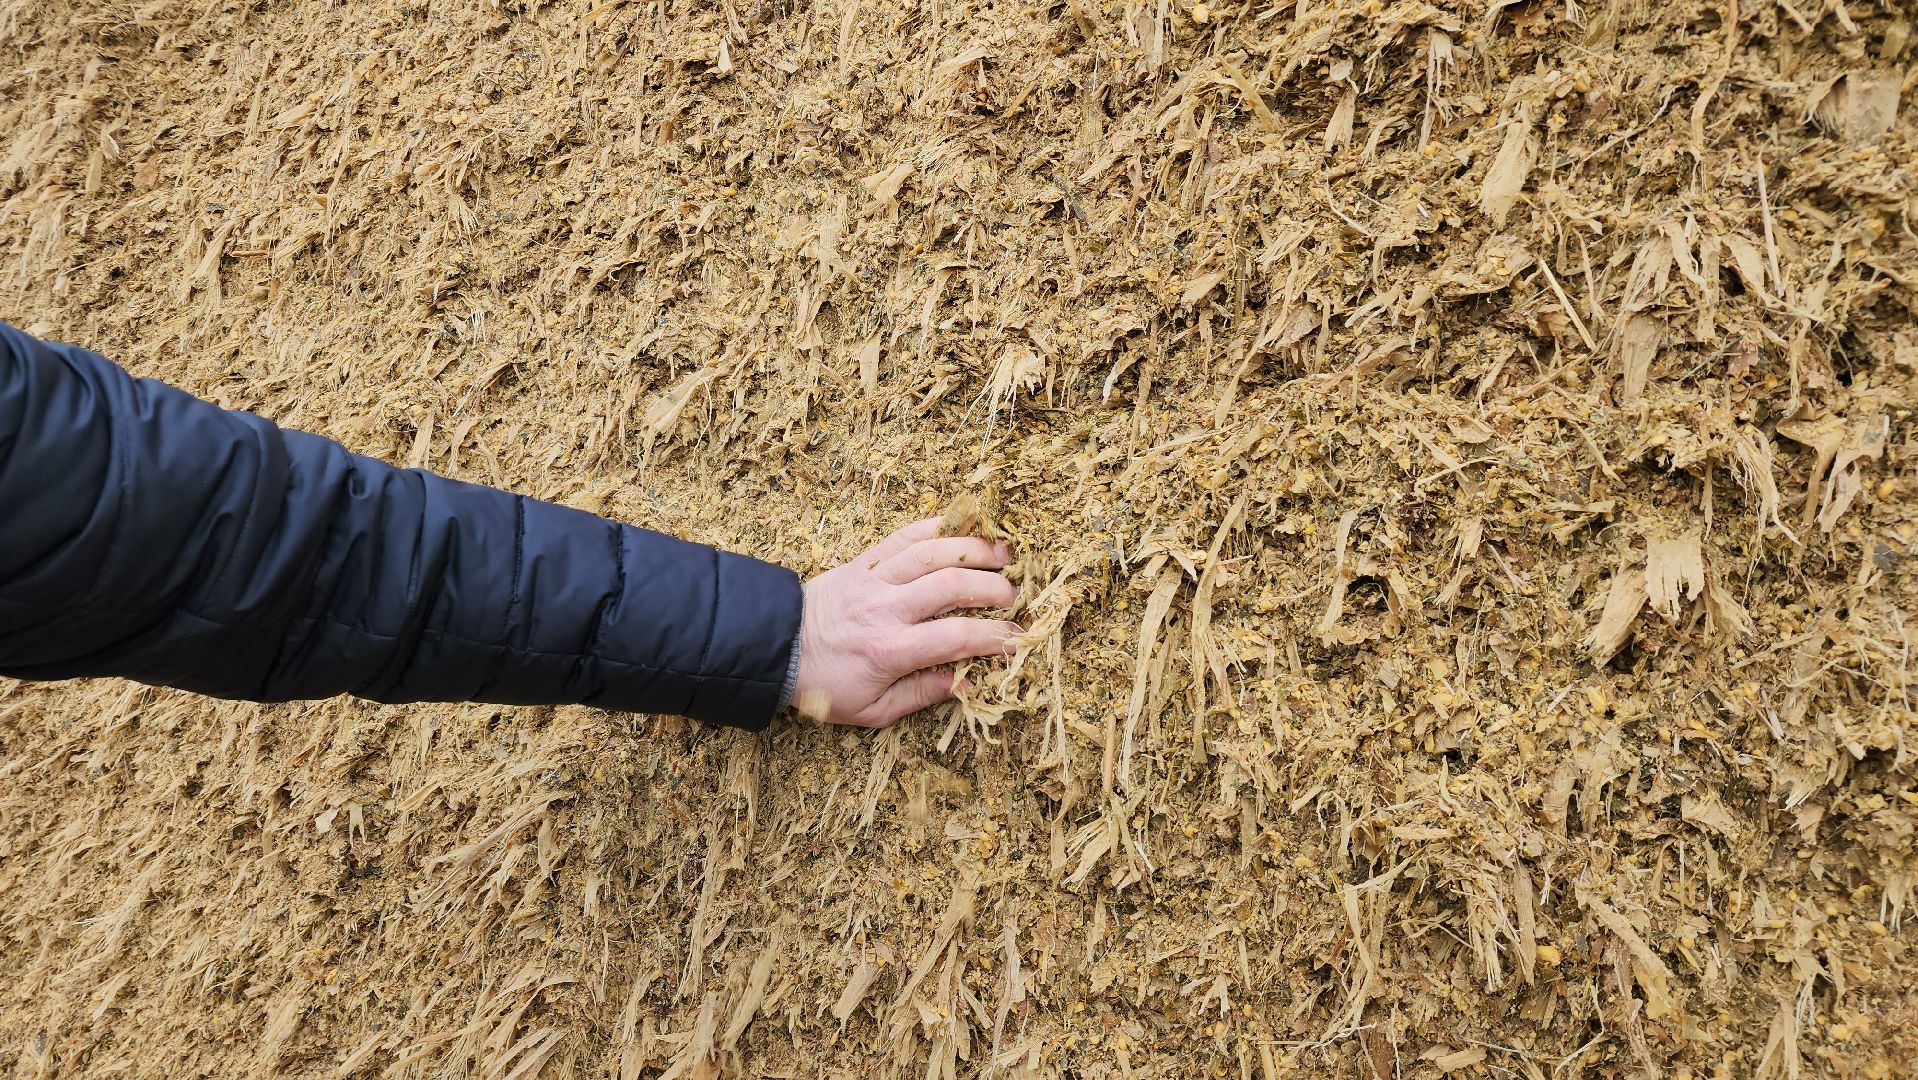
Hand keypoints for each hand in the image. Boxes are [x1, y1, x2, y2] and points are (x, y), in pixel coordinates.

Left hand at [792, 517, 1019, 726]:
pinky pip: (904, 537)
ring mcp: (874, 579)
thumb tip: (964, 684)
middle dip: (993, 589)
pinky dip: (935, 528)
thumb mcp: (870, 710)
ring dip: (974, 550)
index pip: (956, 638)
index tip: (1017, 640)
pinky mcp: (863, 560)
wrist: (774, 648)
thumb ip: (919, 696)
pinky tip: (961, 529)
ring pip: (933, 553)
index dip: (994, 637)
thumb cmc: (824, 685)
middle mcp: (886, 609)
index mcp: (890, 651)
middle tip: (1015, 597)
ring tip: (1004, 555)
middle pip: (953, 586)